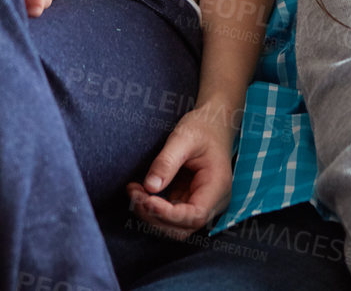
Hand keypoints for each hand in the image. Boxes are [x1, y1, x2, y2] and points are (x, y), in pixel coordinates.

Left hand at [125, 104, 238, 237]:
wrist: (214, 123)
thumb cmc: (203, 128)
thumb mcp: (184, 137)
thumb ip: (167, 162)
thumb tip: (150, 187)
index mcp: (217, 186)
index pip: (195, 215)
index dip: (169, 214)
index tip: (147, 200)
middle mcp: (213, 202)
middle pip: (183, 228)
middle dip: (154, 217)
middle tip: (134, 194)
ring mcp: (202, 204)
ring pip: (174, 227)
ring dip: (150, 215)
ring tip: (133, 191)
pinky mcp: (189, 202)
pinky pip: (170, 216)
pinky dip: (152, 210)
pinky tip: (138, 192)